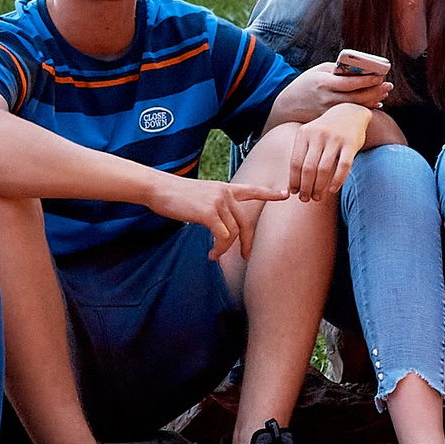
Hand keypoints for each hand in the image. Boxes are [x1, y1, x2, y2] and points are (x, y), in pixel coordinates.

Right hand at [150, 174, 287, 260]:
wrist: (158, 188)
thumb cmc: (175, 195)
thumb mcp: (200, 195)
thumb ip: (215, 206)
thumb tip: (221, 227)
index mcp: (225, 189)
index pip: (252, 190)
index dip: (270, 194)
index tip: (286, 194)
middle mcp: (225, 193)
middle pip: (246, 222)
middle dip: (248, 242)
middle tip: (245, 256)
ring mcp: (218, 202)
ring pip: (233, 233)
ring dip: (226, 249)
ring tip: (215, 255)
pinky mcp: (208, 212)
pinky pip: (222, 237)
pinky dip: (219, 249)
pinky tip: (211, 254)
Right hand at [273, 58, 388, 121]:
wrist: (287, 106)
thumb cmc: (306, 84)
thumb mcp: (319, 71)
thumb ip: (338, 69)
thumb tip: (361, 69)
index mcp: (323, 83)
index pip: (349, 83)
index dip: (367, 80)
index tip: (381, 75)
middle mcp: (326, 99)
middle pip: (357, 97)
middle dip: (375, 91)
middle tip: (388, 85)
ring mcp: (328, 112)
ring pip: (356, 107)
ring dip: (373, 100)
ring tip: (384, 93)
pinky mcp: (330, 120)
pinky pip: (351, 115)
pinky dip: (364, 108)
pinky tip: (375, 103)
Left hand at [283, 101, 373, 201]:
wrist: (350, 112)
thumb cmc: (325, 130)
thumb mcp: (310, 135)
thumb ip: (302, 154)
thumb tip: (292, 185)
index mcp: (304, 133)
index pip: (295, 162)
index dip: (294, 180)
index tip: (294, 193)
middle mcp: (318, 135)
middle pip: (308, 168)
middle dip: (305, 187)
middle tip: (305, 199)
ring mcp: (335, 139)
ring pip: (324, 169)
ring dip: (319, 187)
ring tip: (317, 197)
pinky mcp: (351, 144)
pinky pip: (343, 166)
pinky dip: (337, 181)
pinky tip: (332, 190)